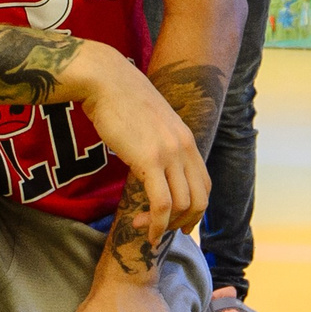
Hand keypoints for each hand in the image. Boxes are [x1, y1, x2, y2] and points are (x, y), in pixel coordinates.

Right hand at [73, 48, 210, 246]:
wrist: (105, 80)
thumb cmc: (120, 99)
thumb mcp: (151, 122)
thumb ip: (159, 143)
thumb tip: (152, 163)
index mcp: (187, 139)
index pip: (204, 183)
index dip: (195, 208)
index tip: (179, 220)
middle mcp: (184, 147)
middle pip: (200, 199)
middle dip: (186, 222)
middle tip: (166, 231)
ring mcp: (169, 154)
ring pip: (183, 205)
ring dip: (165, 225)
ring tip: (146, 227)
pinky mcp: (149, 160)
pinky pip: (162, 204)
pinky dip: (157, 224)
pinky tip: (146, 231)